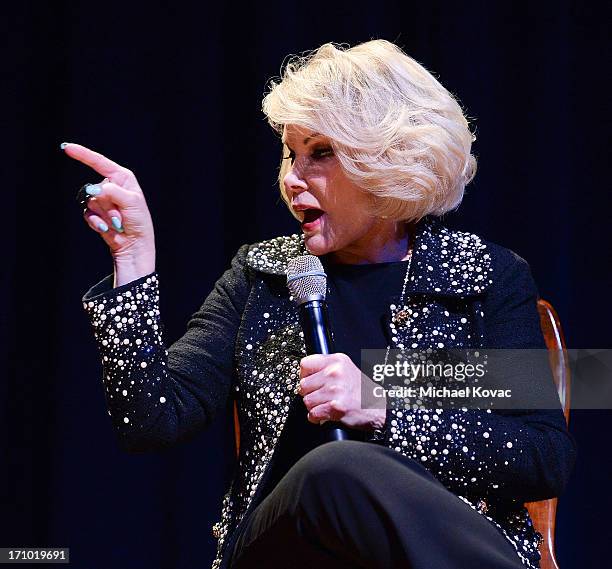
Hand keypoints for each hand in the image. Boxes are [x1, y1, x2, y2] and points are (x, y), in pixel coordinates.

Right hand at [62, 143, 155, 283]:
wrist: (134, 244)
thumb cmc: (139, 221)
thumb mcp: (131, 203)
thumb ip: (113, 192)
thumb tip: (93, 189)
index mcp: (123, 178)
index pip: (100, 162)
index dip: (83, 155)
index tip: (67, 148)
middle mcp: (111, 186)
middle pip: (94, 188)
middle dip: (107, 205)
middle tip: (120, 217)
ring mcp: (102, 199)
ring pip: (90, 201)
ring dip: (104, 215)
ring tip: (118, 223)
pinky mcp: (95, 212)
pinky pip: (87, 213)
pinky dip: (96, 222)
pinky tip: (106, 229)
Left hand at [299, 353, 385, 430]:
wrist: (379, 408)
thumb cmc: (362, 391)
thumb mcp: (346, 370)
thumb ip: (326, 368)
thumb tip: (304, 375)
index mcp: (337, 361)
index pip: (305, 364)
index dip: (305, 375)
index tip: (310, 382)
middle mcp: (335, 372)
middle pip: (303, 384)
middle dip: (308, 394)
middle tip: (320, 397)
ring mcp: (335, 389)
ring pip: (307, 400)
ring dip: (313, 407)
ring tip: (324, 406)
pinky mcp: (335, 406)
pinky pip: (313, 413)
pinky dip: (316, 418)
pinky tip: (324, 415)